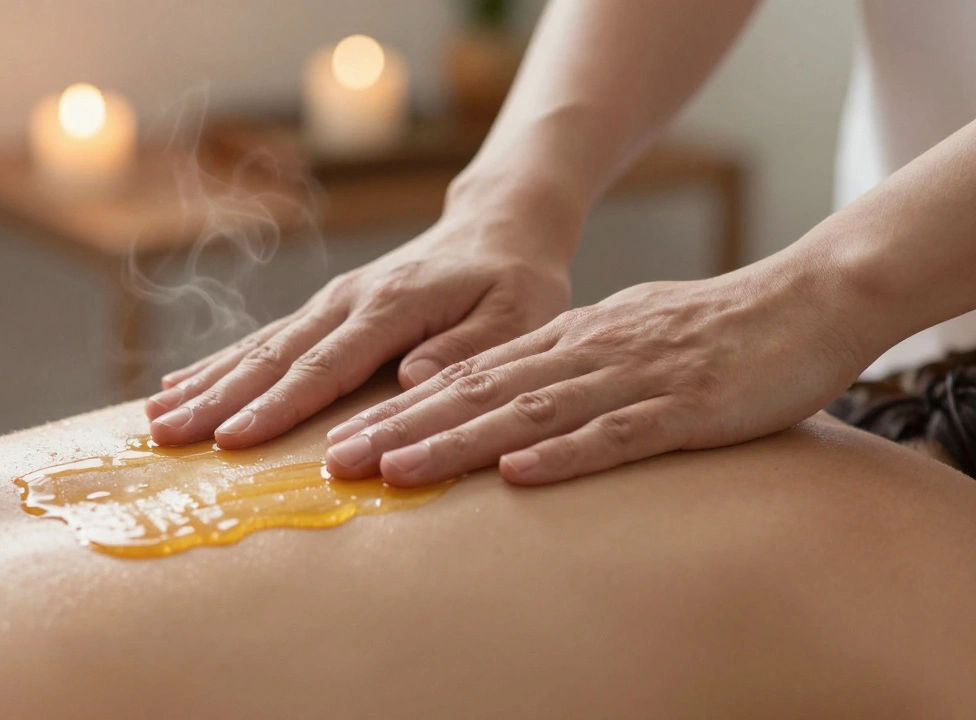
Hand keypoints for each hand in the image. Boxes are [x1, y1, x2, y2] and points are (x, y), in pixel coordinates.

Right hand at [145, 203, 576, 448]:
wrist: (497, 228)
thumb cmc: (514, 282)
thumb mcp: (517, 316)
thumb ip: (467, 350)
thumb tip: (411, 381)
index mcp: (391, 307)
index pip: (325, 366)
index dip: (278, 406)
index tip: (233, 441)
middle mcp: (348, 301)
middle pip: (272, 356)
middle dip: (215, 400)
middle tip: (164, 437)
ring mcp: (331, 302)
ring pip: (257, 347)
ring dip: (204, 384)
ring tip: (153, 419)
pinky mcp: (326, 309)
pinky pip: (264, 339)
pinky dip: (219, 363)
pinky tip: (180, 385)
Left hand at [324, 260, 872, 485]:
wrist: (805, 300)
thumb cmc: (712, 328)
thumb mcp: (622, 337)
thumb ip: (565, 364)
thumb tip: (510, 399)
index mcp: (567, 340)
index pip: (468, 376)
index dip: (402, 410)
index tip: (344, 439)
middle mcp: (584, 354)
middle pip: (478, 392)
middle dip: (403, 427)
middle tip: (338, 459)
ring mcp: (632, 379)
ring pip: (529, 411)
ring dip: (459, 441)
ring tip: (398, 468)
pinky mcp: (684, 407)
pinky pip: (617, 433)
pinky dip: (565, 454)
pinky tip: (519, 475)